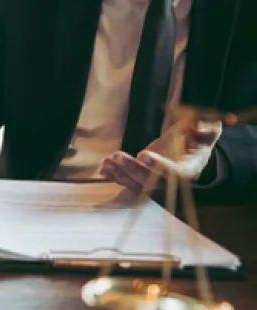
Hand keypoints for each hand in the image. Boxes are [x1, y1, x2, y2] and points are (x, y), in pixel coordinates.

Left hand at [99, 120, 222, 192]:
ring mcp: (154, 182)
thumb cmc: (198, 138)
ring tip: (107, 161)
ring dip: (119, 173)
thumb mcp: (207, 130)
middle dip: (133, 169)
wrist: (187, 149)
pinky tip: (103, 167)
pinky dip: (114, 176)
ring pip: (135, 183)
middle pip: (151, 181)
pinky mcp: (141, 179)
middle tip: (118, 156)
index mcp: (190, 167)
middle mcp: (171, 180)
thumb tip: (200, 126)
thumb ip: (206, 129)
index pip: (176, 172)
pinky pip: (126, 181)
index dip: (160, 166)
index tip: (144, 155)